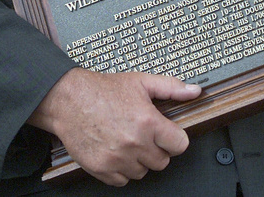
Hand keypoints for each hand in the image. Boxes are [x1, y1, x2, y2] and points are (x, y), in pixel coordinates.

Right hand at [27, 68, 200, 185]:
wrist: (68, 99)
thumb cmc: (102, 90)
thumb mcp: (140, 82)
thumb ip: (170, 87)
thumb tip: (194, 91)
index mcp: (148, 122)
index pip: (180, 145)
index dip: (174, 138)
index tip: (166, 134)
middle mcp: (134, 143)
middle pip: (162, 161)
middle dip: (156, 149)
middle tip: (143, 135)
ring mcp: (117, 159)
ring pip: (143, 172)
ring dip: (139, 161)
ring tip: (128, 142)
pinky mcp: (101, 169)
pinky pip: (122, 181)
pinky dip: (121, 170)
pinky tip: (116, 152)